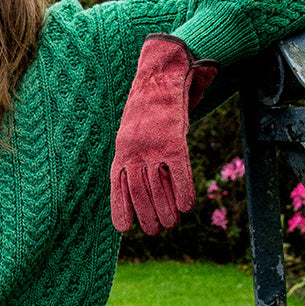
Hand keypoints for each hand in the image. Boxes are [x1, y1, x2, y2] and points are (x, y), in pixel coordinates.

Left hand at [110, 34, 216, 234]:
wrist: (161, 74)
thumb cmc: (150, 106)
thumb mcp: (134, 130)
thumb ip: (136, 154)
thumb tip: (142, 178)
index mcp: (122, 150)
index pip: (118, 186)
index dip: (121, 208)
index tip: (124, 228)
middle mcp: (134, 151)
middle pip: (138, 191)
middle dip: (146, 215)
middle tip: (154, 231)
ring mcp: (153, 146)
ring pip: (157, 186)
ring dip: (164, 210)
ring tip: (170, 225)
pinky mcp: (173, 140)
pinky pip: (178, 172)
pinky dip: (182, 191)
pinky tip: (186, 208)